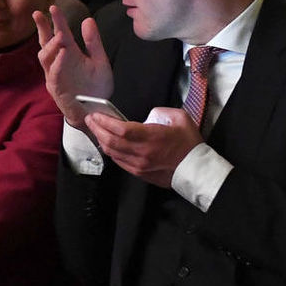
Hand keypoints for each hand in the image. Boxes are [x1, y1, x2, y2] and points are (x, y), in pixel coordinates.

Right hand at [34, 5, 112, 129]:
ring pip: (46, 57)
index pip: (60, 33)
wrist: (96, 110)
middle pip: (45, 43)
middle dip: (42, 29)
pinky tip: (63, 52)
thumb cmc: (96, 87)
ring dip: (51, 45)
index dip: (55, 21)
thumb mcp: (100, 61)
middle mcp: (59, 62)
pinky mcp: (57, 88)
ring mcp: (55, 75)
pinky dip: (58, 63)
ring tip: (59, 35)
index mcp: (70, 54)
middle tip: (39, 14)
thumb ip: (94, 42)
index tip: (52, 7)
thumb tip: (88, 20)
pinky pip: (54, 74)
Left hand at [85, 107, 202, 187]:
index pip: (120, 130)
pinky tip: (107, 143)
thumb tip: (148, 116)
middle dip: (97, 129)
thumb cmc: (189, 144)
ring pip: (112, 153)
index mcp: (152, 138)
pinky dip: (110, 151)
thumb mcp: (180, 118)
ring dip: (100, 140)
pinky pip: (118, 161)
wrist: (195, 170)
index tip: (95, 115)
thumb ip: (161, 112)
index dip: (104, 122)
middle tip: (90, 120)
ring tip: (96, 129)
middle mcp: (142, 153)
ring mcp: (139, 165)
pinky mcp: (138, 173)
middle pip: (111, 141)